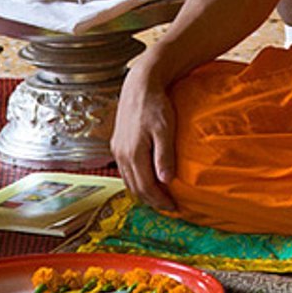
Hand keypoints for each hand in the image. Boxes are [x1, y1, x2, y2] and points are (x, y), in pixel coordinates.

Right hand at [112, 64, 176, 211]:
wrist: (140, 84)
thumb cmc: (155, 104)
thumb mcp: (164, 129)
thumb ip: (164, 156)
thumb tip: (166, 181)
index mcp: (133, 153)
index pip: (146, 187)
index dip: (160, 201)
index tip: (174, 207)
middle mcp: (121, 154)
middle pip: (135, 188)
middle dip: (152, 200)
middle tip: (169, 206)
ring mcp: (117, 150)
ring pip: (128, 181)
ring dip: (143, 192)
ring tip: (159, 197)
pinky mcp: (117, 144)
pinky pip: (125, 170)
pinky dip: (136, 180)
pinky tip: (147, 179)